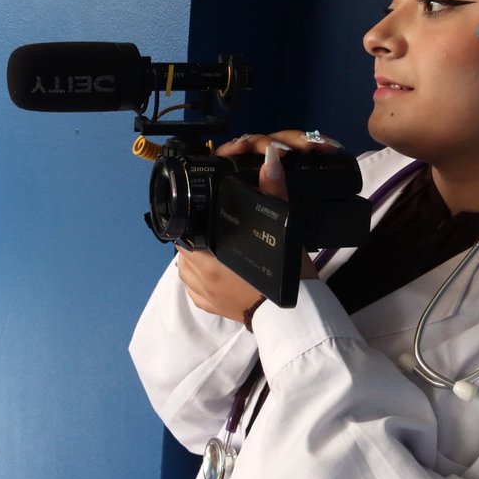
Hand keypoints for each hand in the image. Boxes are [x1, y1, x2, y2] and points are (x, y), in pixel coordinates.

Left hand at [177, 131, 333, 320]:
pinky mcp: (211, 309)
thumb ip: (272, 193)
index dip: (192, 220)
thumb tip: (271, 158)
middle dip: (198, 237)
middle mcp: (198, 279)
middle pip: (185, 248)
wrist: (294, 320)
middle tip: (221, 230)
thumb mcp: (281, 231)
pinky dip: (204, 277)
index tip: (206, 212)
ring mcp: (203, 297)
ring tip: (220, 248)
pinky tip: (220, 270)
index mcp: (206, 259)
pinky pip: (196, 288)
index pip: (184, 231)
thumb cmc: (284, 276)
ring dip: (199, 257)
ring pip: (188, 268)